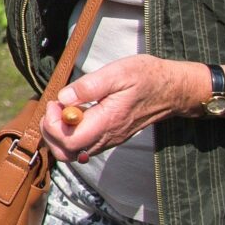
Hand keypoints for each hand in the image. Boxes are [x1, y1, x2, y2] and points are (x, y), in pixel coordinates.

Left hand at [43, 56, 210, 162]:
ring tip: (64, 108)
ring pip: (73, 152)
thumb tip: (63, 98)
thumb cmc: (147, 77)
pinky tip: (76, 112)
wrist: (173, 89)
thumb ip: (88, 86)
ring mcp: (110, 139)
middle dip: (51, 132)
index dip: (53, 124)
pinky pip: (84, 145)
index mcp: (108, 122)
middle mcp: (108, 137)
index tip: (55, 103)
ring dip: (59, 133)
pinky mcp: (111, 137)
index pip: (69, 141)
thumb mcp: (117, 72)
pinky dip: (71, 133)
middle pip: (66, 152)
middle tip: (55, 107)